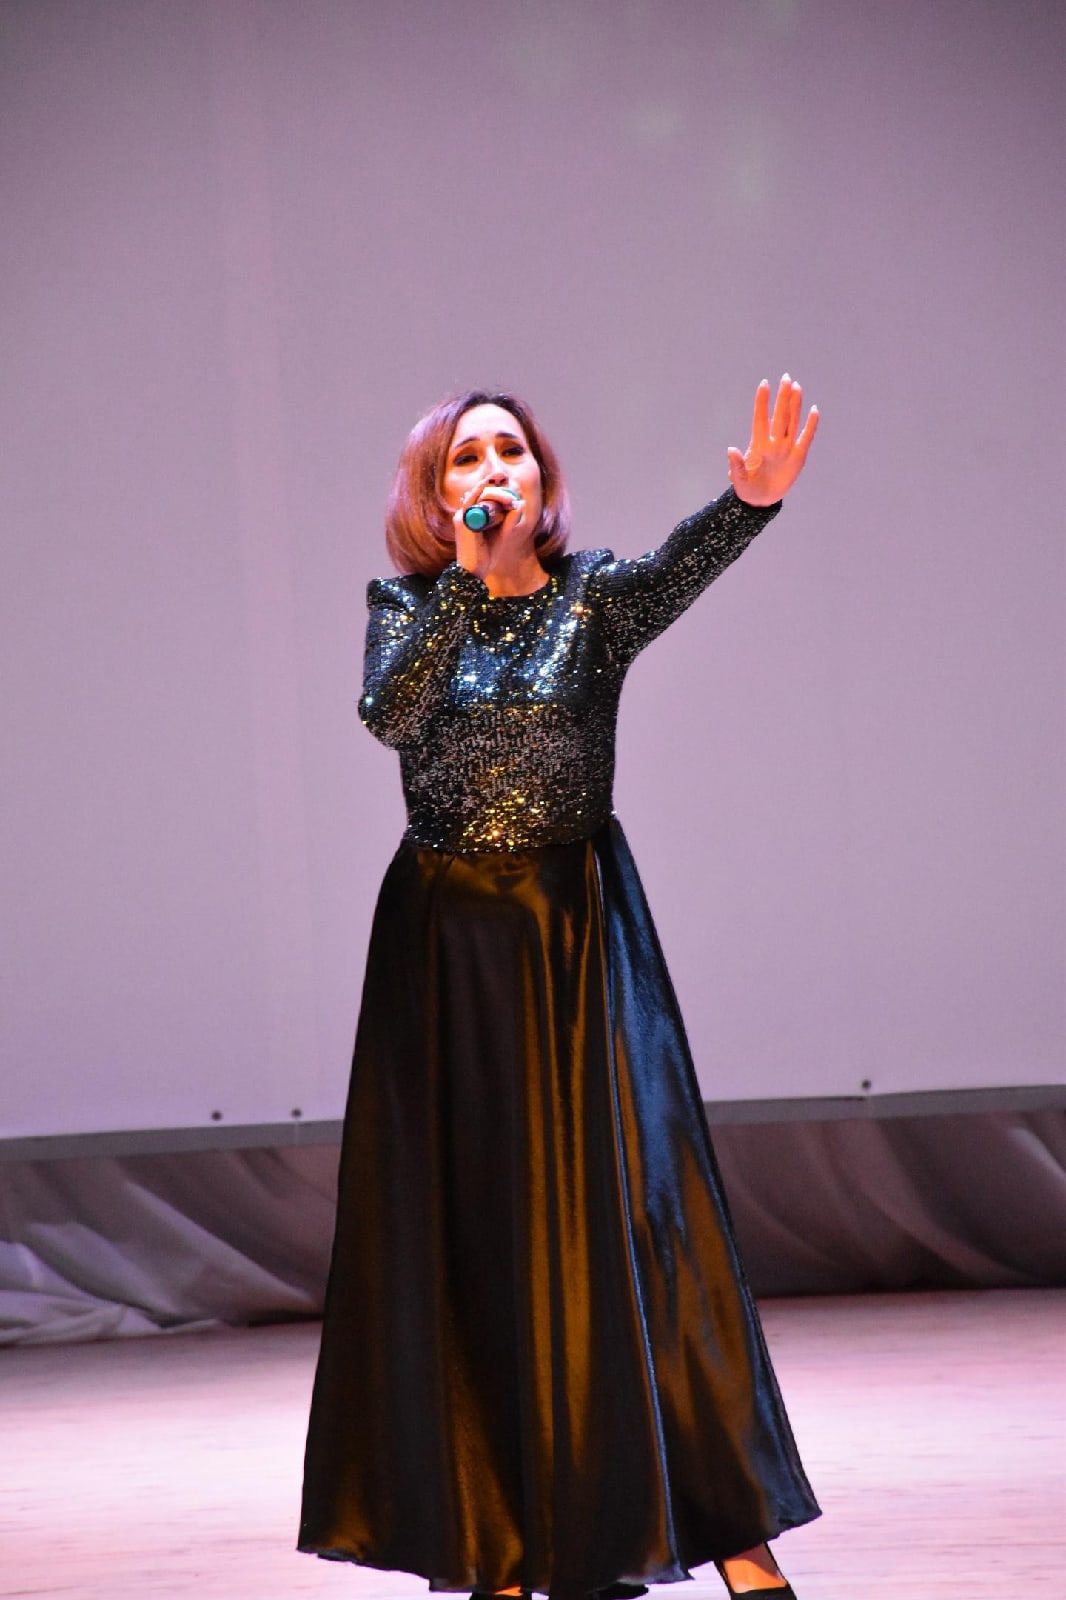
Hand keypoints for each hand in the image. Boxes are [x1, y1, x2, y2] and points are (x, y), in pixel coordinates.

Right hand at [451, 483, 523, 578]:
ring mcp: (464, 515)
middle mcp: (468, 513)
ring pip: (480, 495)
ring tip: (510, 500)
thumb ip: (511, 520)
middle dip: (501, 493)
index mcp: (476, 515)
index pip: (488, 496)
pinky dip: (479, 491)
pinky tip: (486, 484)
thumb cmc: (487, 554)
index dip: (501, 491)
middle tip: (515, 498)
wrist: (475, 571)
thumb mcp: (503, 534)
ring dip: (496, 494)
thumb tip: (521, 503)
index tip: (516, 490)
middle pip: (484, 493)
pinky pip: (471, 501)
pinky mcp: (462, 520)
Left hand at [727, 374, 818, 505]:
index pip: (760, 418)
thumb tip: (731, 449)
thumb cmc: (747, 488)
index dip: (762, 402)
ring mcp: (786, 448)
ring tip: (797, 387)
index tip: (764, 383)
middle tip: (786, 377)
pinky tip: (814, 410)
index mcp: (758, 445)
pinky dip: (811, 425)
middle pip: (779, 415)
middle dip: (782, 397)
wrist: (761, 501)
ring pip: (792, 422)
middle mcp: (773, 442)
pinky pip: (805, 438)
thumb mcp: (738, 479)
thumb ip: (736, 465)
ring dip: (795, 405)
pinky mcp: (798, 457)